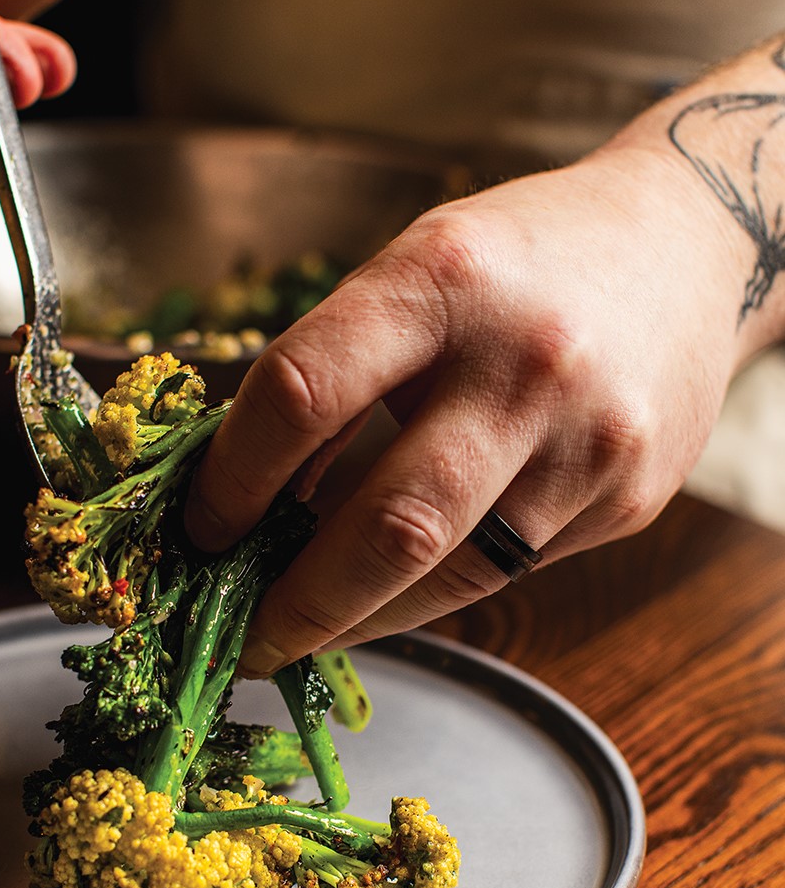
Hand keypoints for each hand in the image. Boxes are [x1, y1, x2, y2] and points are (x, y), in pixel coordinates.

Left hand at [184, 143, 754, 675]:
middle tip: (239, 641)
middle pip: (388, 525)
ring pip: (449, 574)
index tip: (200, 528)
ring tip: (301, 631)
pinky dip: (430, 592)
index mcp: (443, 280)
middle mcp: (525, 363)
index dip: (232, 479)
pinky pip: (504, 571)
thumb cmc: (520, 260)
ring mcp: (589, 442)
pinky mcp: (627, 499)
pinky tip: (389, 591)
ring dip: (358, 619)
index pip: (303, 394)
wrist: (688, 246)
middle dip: (296, 605)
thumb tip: (249, 498)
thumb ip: (339, 372)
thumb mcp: (415, 271)